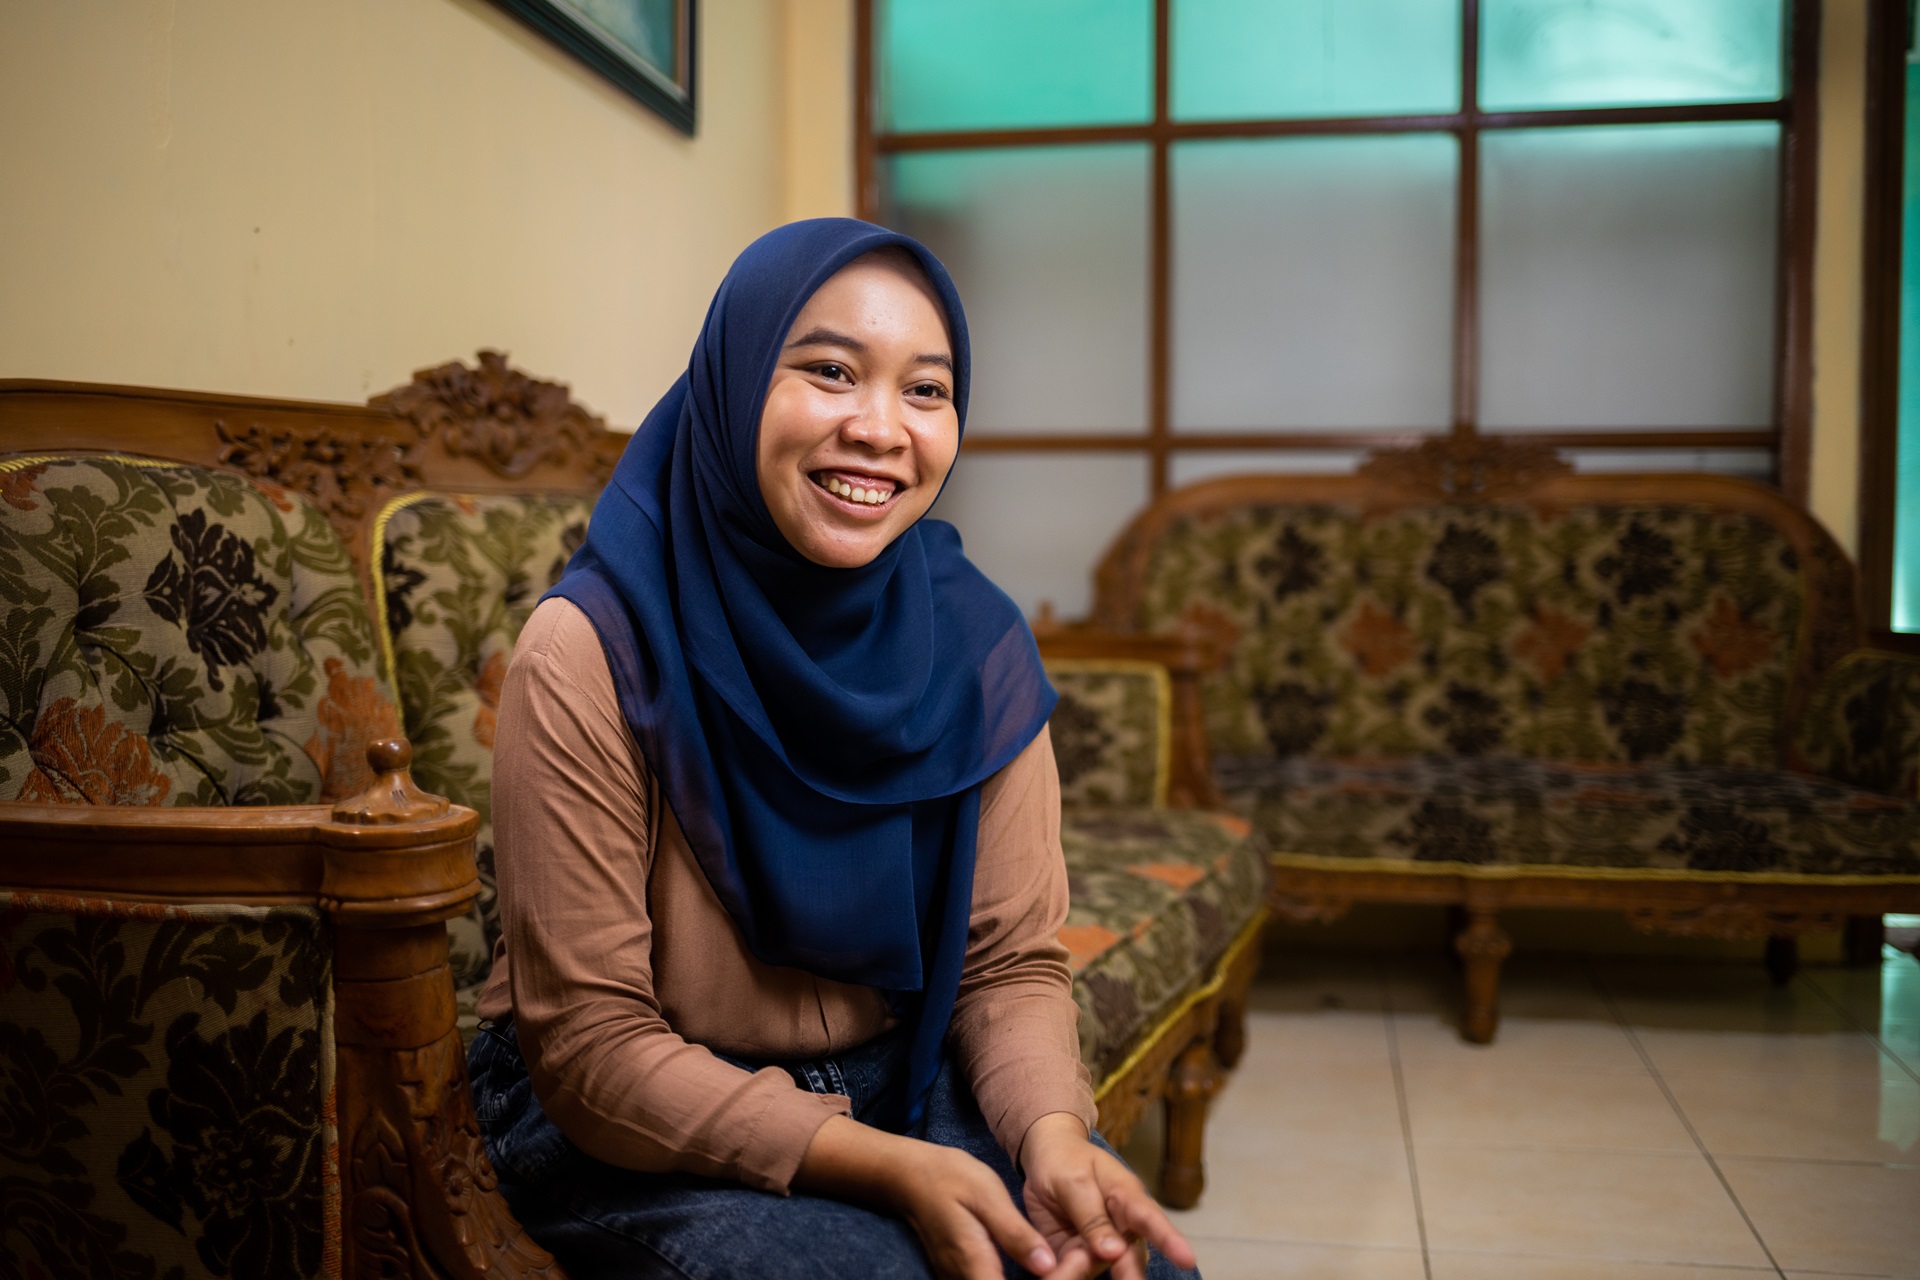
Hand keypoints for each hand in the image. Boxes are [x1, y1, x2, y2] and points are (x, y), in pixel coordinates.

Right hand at [796, 1115, 1061, 1279]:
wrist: (908, 1176)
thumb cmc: (948, 1178)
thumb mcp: (987, 1196)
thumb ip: (1016, 1234)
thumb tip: (1047, 1267)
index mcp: (975, 1264)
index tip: (1079, 1262)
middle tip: (1083, 1256)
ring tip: (1075, 1258)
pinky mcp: (966, 1274)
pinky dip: (1030, 1278)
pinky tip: (1052, 1262)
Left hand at [1018, 1113, 1196, 1279]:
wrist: (1046, 1159)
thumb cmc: (1067, 1162)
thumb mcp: (1074, 1180)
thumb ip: (1091, 1215)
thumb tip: (1114, 1253)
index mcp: (1127, 1199)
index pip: (1151, 1219)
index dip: (1169, 1240)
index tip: (1187, 1259)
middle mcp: (1122, 1229)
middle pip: (1130, 1257)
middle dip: (1130, 1274)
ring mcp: (1101, 1248)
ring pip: (1102, 1269)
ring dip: (1084, 1273)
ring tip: (1065, 1271)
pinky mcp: (1080, 1259)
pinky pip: (1078, 1272)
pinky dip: (1067, 1275)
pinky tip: (1056, 1273)